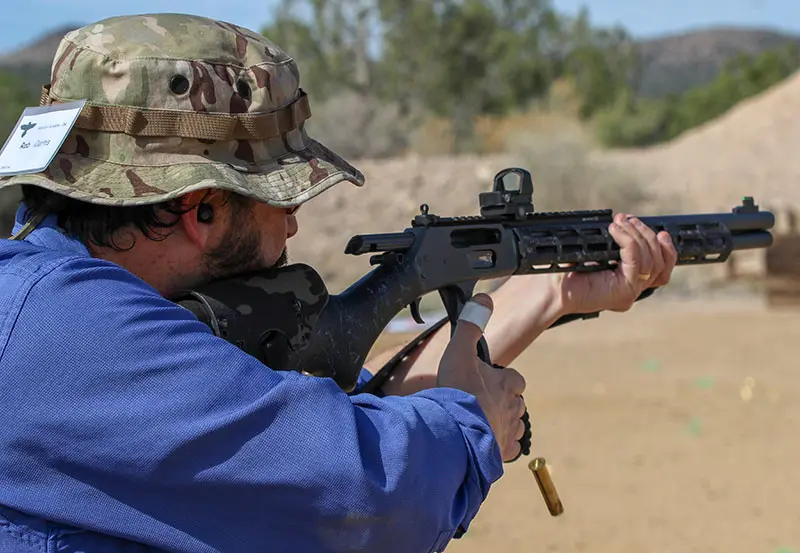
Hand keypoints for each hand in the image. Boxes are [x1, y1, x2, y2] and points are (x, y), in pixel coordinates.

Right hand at [436, 294, 527, 461]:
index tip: (493, 379)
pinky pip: (510, 449)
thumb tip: (484, 297)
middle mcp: (512, 408)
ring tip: (483, 422)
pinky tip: (487, 443)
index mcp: (506, 384)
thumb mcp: (460, 351)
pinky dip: (501, 446)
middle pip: (515, 404)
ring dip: (503, 423)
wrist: (454, 432)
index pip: (516, 380)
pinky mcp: (502, 452)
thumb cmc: (457, 392)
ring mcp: (508, 431)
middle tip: (482, 402)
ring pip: (514, 426)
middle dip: (503, 402)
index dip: (506, 379)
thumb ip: (470, 324)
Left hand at [560, 213, 677, 313]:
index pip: (662, 265)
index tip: (645, 225)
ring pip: (652, 260)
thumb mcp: (594, 252)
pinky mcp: (624, 291)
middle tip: (627, 219)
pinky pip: (635, 261)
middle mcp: (633, 288)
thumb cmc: (565, 271)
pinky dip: (628, 241)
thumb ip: (613, 243)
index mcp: (628, 280)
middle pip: (660, 261)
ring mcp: (631, 291)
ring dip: (638, 235)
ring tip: (620, 222)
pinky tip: (615, 230)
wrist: (550, 289)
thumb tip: (624, 222)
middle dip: (646, 234)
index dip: (661, 245)